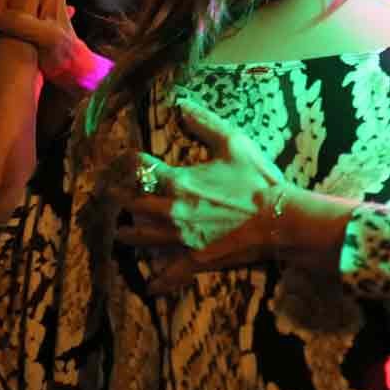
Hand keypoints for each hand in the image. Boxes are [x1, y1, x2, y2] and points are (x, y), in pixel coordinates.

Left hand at [114, 95, 291, 291]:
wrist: (280, 220)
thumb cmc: (258, 181)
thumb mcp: (234, 144)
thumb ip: (205, 123)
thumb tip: (181, 103)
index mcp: (180, 181)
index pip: (142, 169)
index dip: (127, 162)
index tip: (120, 159)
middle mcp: (173, 210)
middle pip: (133, 206)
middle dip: (119, 201)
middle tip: (109, 198)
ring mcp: (182, 238)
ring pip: (142, 238)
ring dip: (127, 235)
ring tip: (119, 233)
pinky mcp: (195, 258)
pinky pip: (170, 273)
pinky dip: (159, 281)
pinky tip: (149, 286)